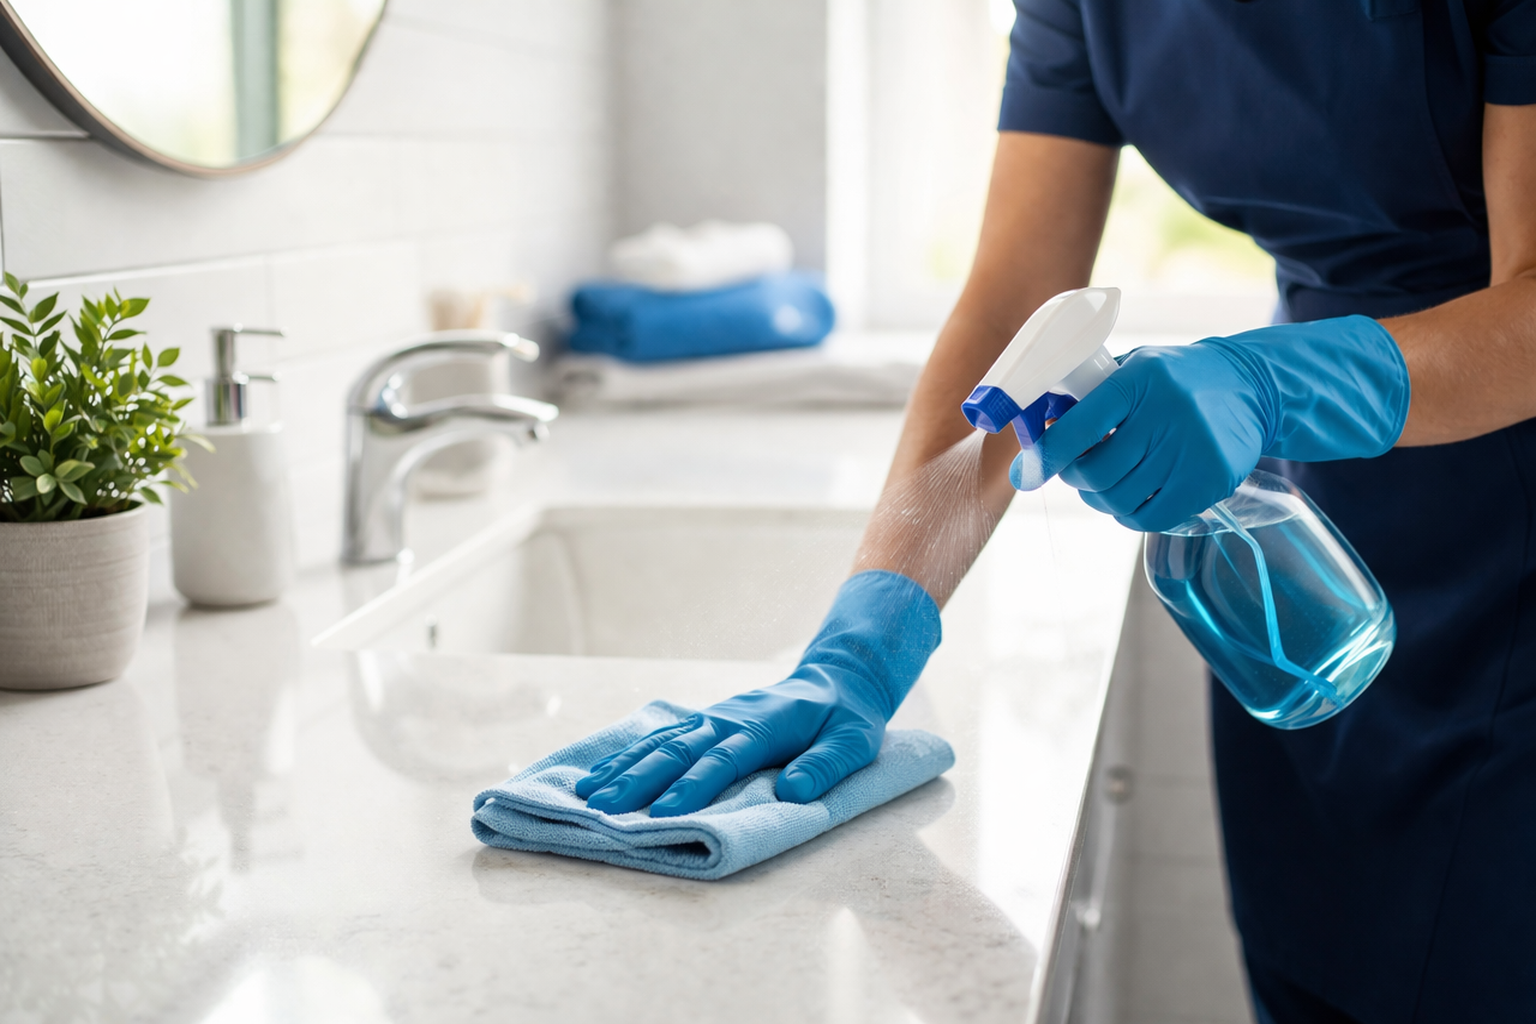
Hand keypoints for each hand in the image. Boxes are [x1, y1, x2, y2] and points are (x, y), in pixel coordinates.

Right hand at [575, 570, 940, 816]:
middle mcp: (729, 719)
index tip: (666, 813)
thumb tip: (796, 792)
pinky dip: (629, 756)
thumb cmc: (847, 718)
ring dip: (625, 769)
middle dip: (641, 781)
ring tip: (589, 795)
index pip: (723, 758)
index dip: (695, 786)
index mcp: (764, 725)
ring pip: (662, 744)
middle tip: (606, 809)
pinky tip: (600, 774)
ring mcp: (712, 718)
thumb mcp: (854, 742)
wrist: (837, 678)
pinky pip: (661, 740)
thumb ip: (826, 766)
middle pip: (679, 750)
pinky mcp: (704, 723)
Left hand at [1011, 315, 1409, 531]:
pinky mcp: (1211, 480)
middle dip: (1075, 478)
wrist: (1251, 387)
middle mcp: (1166, 414)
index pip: (1079, 427)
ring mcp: (1192, 449)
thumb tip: (1036, 428)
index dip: (1046, 456)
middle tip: (1075, 471)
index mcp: (1138, 380)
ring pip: (1120, 499)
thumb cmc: (1176, 380)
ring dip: (1100, 499)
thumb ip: (1089, 395)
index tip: (1026, 472)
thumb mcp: (1134, 368)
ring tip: (1105, 484)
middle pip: (1097, 472)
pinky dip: (1130, 514)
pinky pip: (1151, 517)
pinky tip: (1131, 499)